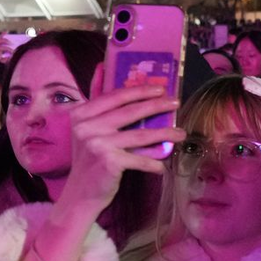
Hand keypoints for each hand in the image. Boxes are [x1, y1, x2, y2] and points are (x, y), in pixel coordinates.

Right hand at [59, 67, 182, 215]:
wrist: (80, 195)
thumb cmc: (89, 160)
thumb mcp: (86, 127)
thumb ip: (95, 99)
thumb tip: (101, 66)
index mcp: (81, 114)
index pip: (115, 96)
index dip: (139, 90)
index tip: (159, 88)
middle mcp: (87, 127)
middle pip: (130, 111)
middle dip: (157, 105)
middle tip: (175, 102)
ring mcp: (97, 144)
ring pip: (140, 134)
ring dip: (165, 134)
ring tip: (181, 133)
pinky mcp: (109, 161)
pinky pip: (140, 159)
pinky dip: (153, 163)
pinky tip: (163, 166)